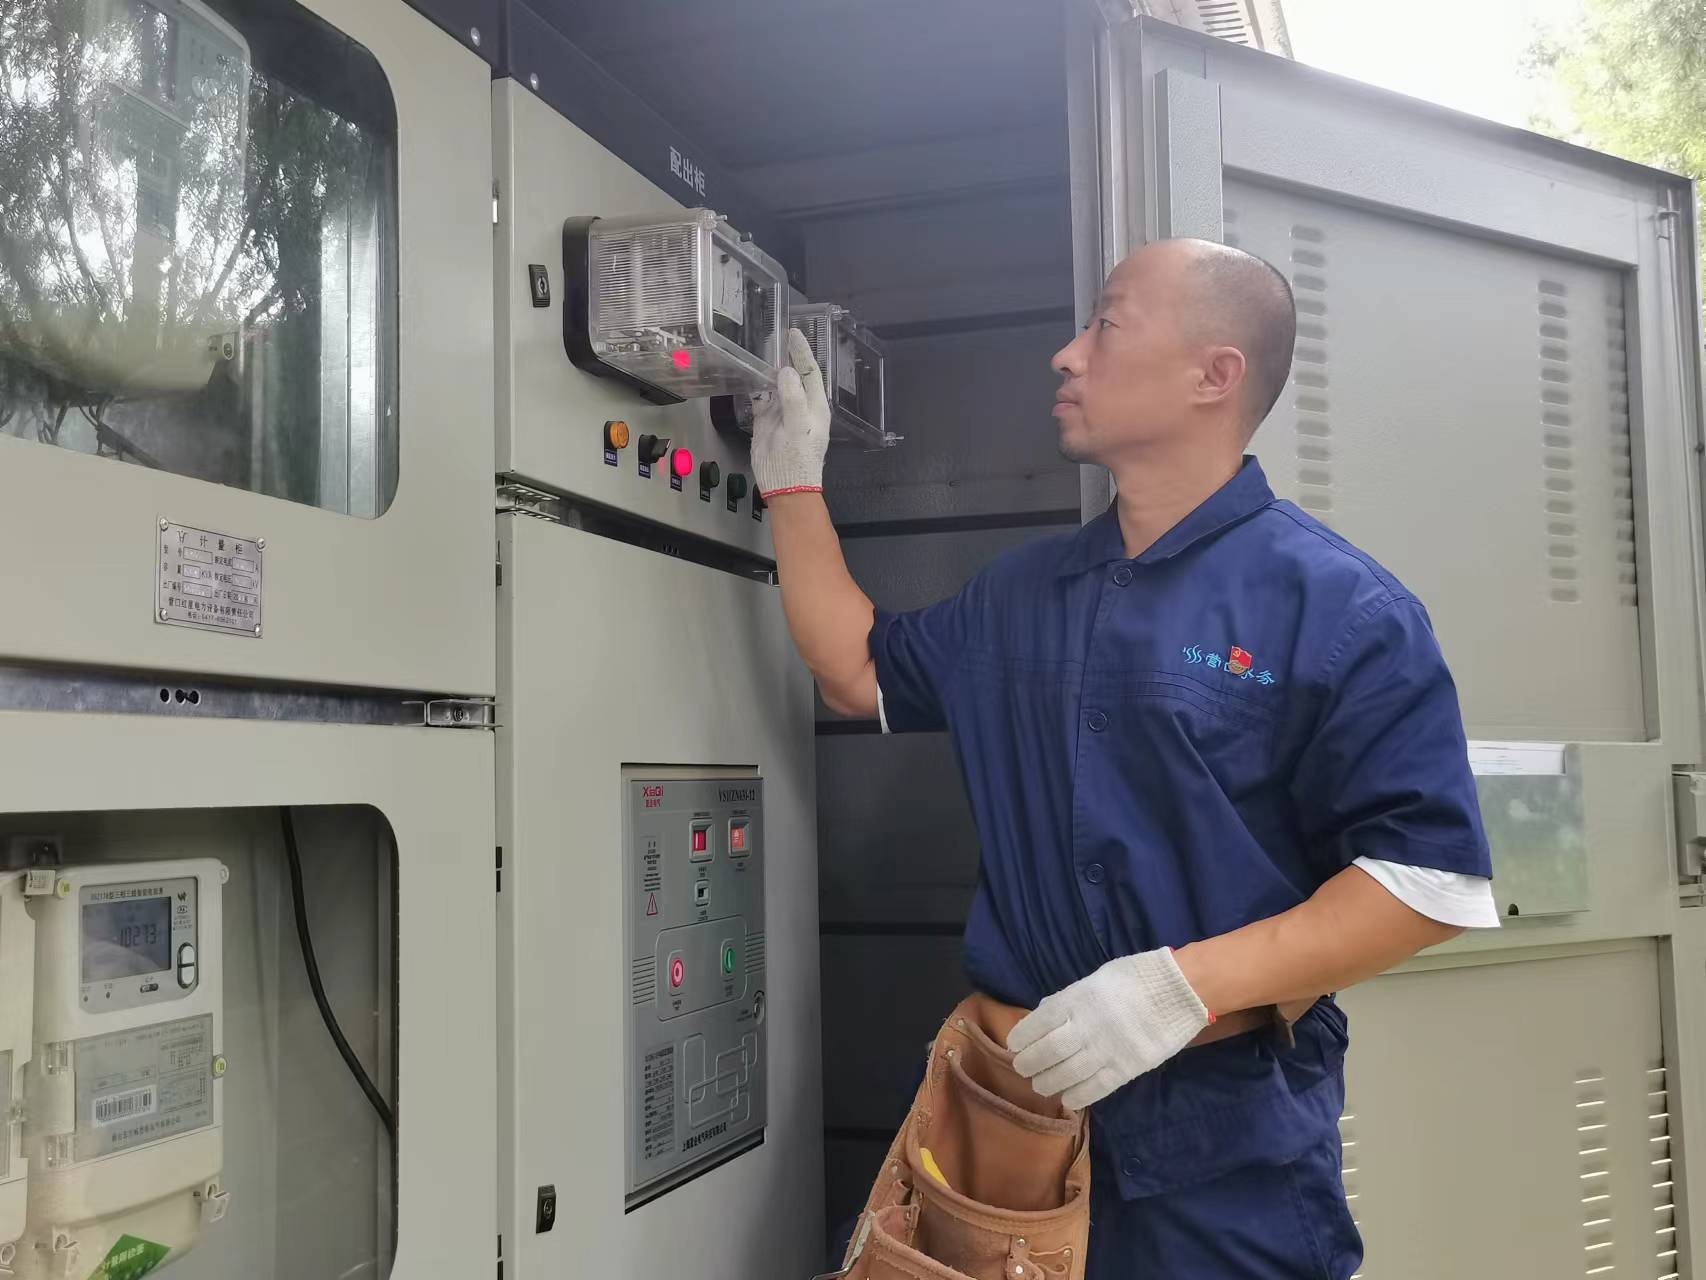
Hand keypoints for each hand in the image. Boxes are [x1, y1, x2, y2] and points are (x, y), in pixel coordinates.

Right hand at [752, 327, 830, 497]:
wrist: (785, 487)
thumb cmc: (798, 460)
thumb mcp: (799, 428)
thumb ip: (793, 399)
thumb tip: (786, 371)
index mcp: (815, 406)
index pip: (810, 372)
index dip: (802, 352)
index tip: (793, 333)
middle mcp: (800, 405)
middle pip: (792, 375)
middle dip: (784, 356)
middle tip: (772, 335)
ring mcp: (782, 412)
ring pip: (775, 384)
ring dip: (766, 369)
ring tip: (757, 350)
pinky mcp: (766, 420)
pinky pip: (760, 397)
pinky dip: (754, 386)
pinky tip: (747, 374)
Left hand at [1008, 949, 1209, 1109]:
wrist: (1178, 991)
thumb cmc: (1134, 978)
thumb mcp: (1095, 979)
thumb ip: (1071, 998)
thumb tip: (1046, 1013)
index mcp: (1077, 999)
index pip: (1039, 1023)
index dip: (1023, 1037)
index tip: (1014, 1045)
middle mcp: (1086, 1026)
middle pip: (1049, 1052)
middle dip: (1030, 1063)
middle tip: (1022, 1069)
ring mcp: (1106, 1049)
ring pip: (1067, 1074)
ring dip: (1049, 1082)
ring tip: (1040, 1085)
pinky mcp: (1126, 1068)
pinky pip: (1096, 1088)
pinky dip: (1078, 1096)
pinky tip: (1068, 1099)